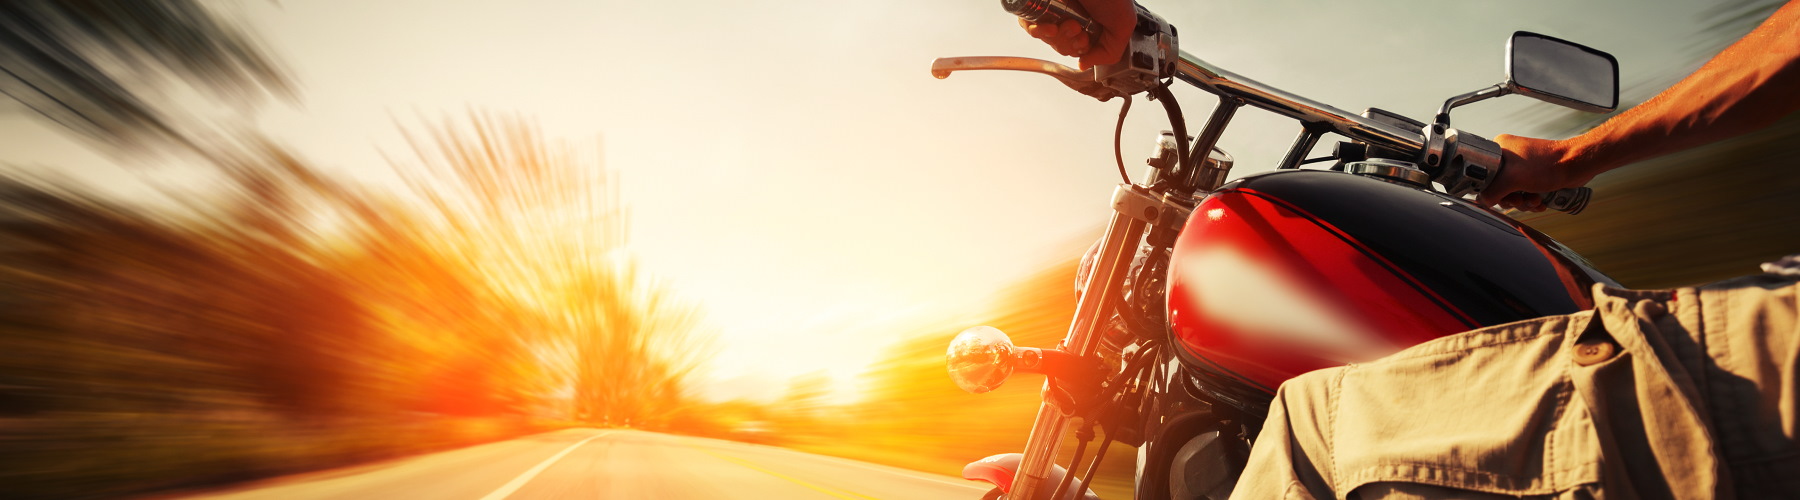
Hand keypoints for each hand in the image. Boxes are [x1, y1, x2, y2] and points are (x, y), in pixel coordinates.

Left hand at [1017, 0, 1135, 69]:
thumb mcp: (1123, 25)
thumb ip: (1110, 52)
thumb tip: (1085, 64)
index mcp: (1091, 22)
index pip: (1079, 49)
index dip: (1081, 50)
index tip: (1087, 42)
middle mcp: (1072, 16)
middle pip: (1062, 46)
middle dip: (1070, 43)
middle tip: (1078, 29)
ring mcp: (1054, 11)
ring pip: (1047, 39)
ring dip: (1057, 37)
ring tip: (1069, 23)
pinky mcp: (1037, 6)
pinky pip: (1029, 27)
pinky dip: (1038, 32)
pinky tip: (1050, 26)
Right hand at [1478, 134, 1595, 211]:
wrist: (1578, 164)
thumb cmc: (1547, 165)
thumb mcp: (1512, 179)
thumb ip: (1492, 192)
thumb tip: (1483, 202)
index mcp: (1499, 149)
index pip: (1484, 174)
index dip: (1492, 190)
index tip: (1504, 196)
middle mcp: (1509, 156)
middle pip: (1498, 187)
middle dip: (1512, 199)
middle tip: (1521, 199)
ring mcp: (1523, 166)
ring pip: (1513, 193)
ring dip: (1524, 202)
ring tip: (1536, 200)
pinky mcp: (1535, 175)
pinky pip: (1526, 193)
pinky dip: (1532, 201)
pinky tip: (1541, 202)